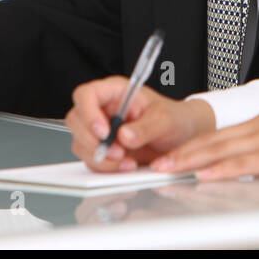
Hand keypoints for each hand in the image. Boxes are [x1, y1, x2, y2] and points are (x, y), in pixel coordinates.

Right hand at [65, 76, 214, 171]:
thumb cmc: (174, 119)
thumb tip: (125, 136)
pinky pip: (91, 160)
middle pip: (76, 120)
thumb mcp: (165, 119)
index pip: (86, 95)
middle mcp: (103, 109)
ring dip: (100, 157)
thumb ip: (146, 127)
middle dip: (92, 141)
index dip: (88, 113)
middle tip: (117, 152)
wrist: (182, 138)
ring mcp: (100, 130)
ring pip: (80, 143)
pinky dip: (105, 167)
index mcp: (115, 92)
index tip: (104, 131)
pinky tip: (125, 166)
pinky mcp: (103, 149)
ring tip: (126, 162)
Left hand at [152, 110, 258, 179]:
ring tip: (169, 169)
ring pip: (222, 149)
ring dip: (192, 161)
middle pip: (213, 139)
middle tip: (159, 162)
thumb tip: (246, 170)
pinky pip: (244, 163)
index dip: (194, 145)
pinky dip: (221, 169)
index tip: (174, 154)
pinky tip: (205, 176)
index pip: (220, 134)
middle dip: (183, 152)